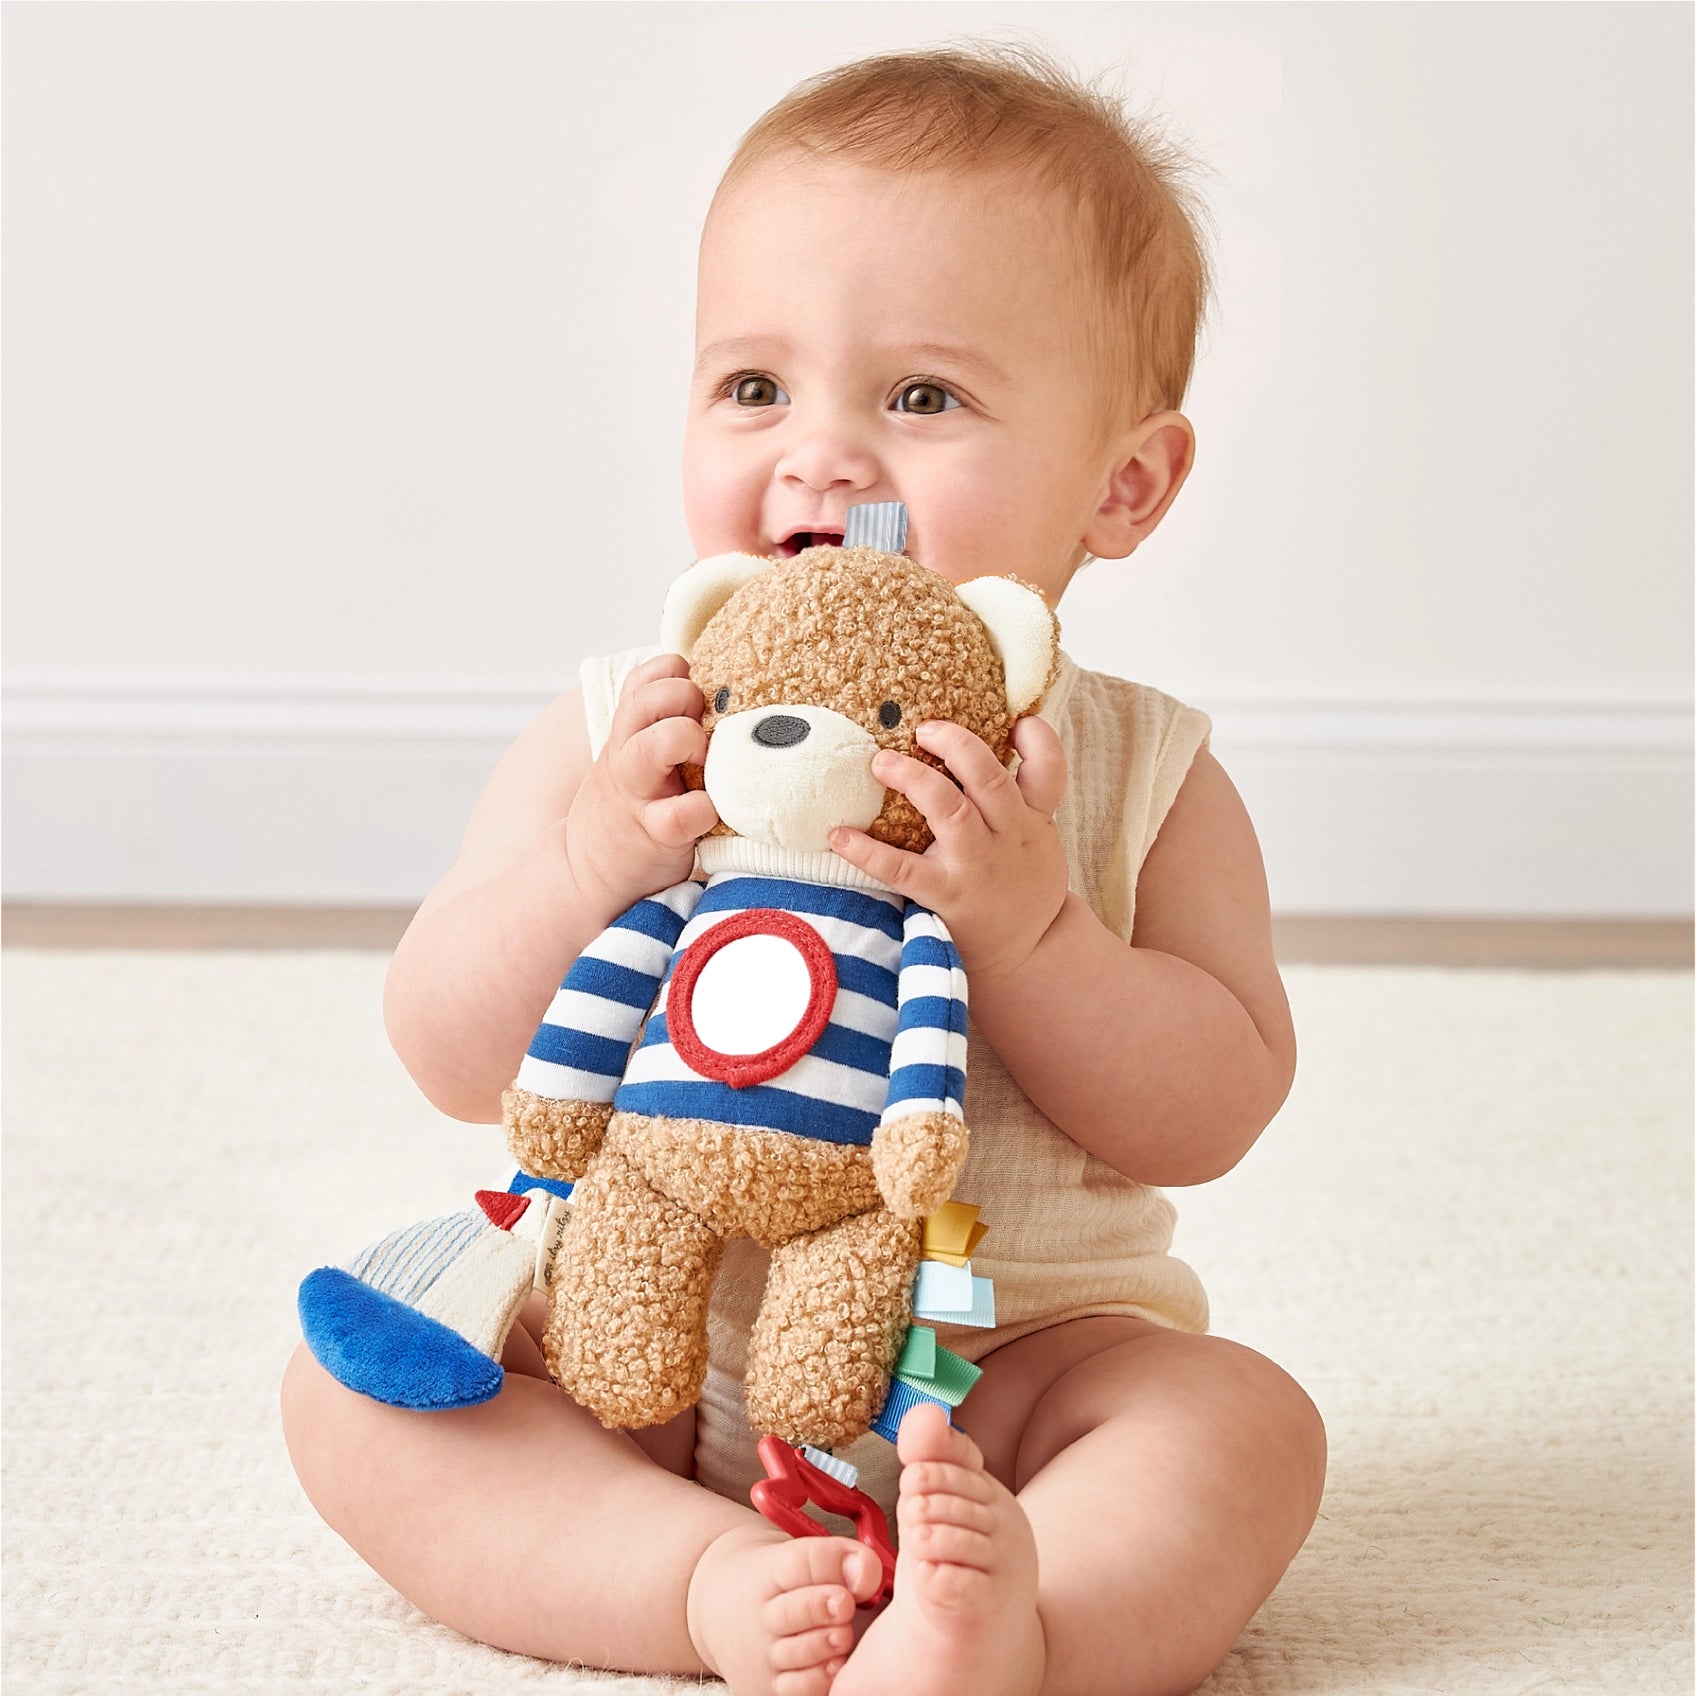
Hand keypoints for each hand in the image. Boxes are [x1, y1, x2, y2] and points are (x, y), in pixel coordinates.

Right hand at [565, 654, 718, 914]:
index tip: (695, 700)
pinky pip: (686, 810)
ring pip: (660, 741)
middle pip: (653, 696)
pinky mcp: (657, 833)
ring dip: (691, 742)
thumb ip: (660, 722)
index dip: (678, 675)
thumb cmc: (629, 805)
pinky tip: (710, 811)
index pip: (649, 675)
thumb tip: (717, 690)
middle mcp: (629, 754)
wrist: (585, 870)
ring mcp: (640, 793)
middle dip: (689, 699)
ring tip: (705, 764)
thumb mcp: (632, 753)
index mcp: (628, 731)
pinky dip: (706, 807)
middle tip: (705, 729)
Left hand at [829, 716, 1068, 987]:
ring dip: (913, 778)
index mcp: (1033, 819)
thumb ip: (1022, 802)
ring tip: (881, 762)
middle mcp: (1009, 835)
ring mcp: (977, 865)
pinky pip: (901, 869)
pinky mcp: (946, 895)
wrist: (1029, 955)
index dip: (1036, 738)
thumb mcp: (1040, 842)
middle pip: (987, 777)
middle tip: (925, 729)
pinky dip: (866, 851)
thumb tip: (986, 748)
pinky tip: (838, 834)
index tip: (1016, 721)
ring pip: (949, 809)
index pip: (1048, 769)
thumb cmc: (1024, 886)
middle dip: (955, 744)